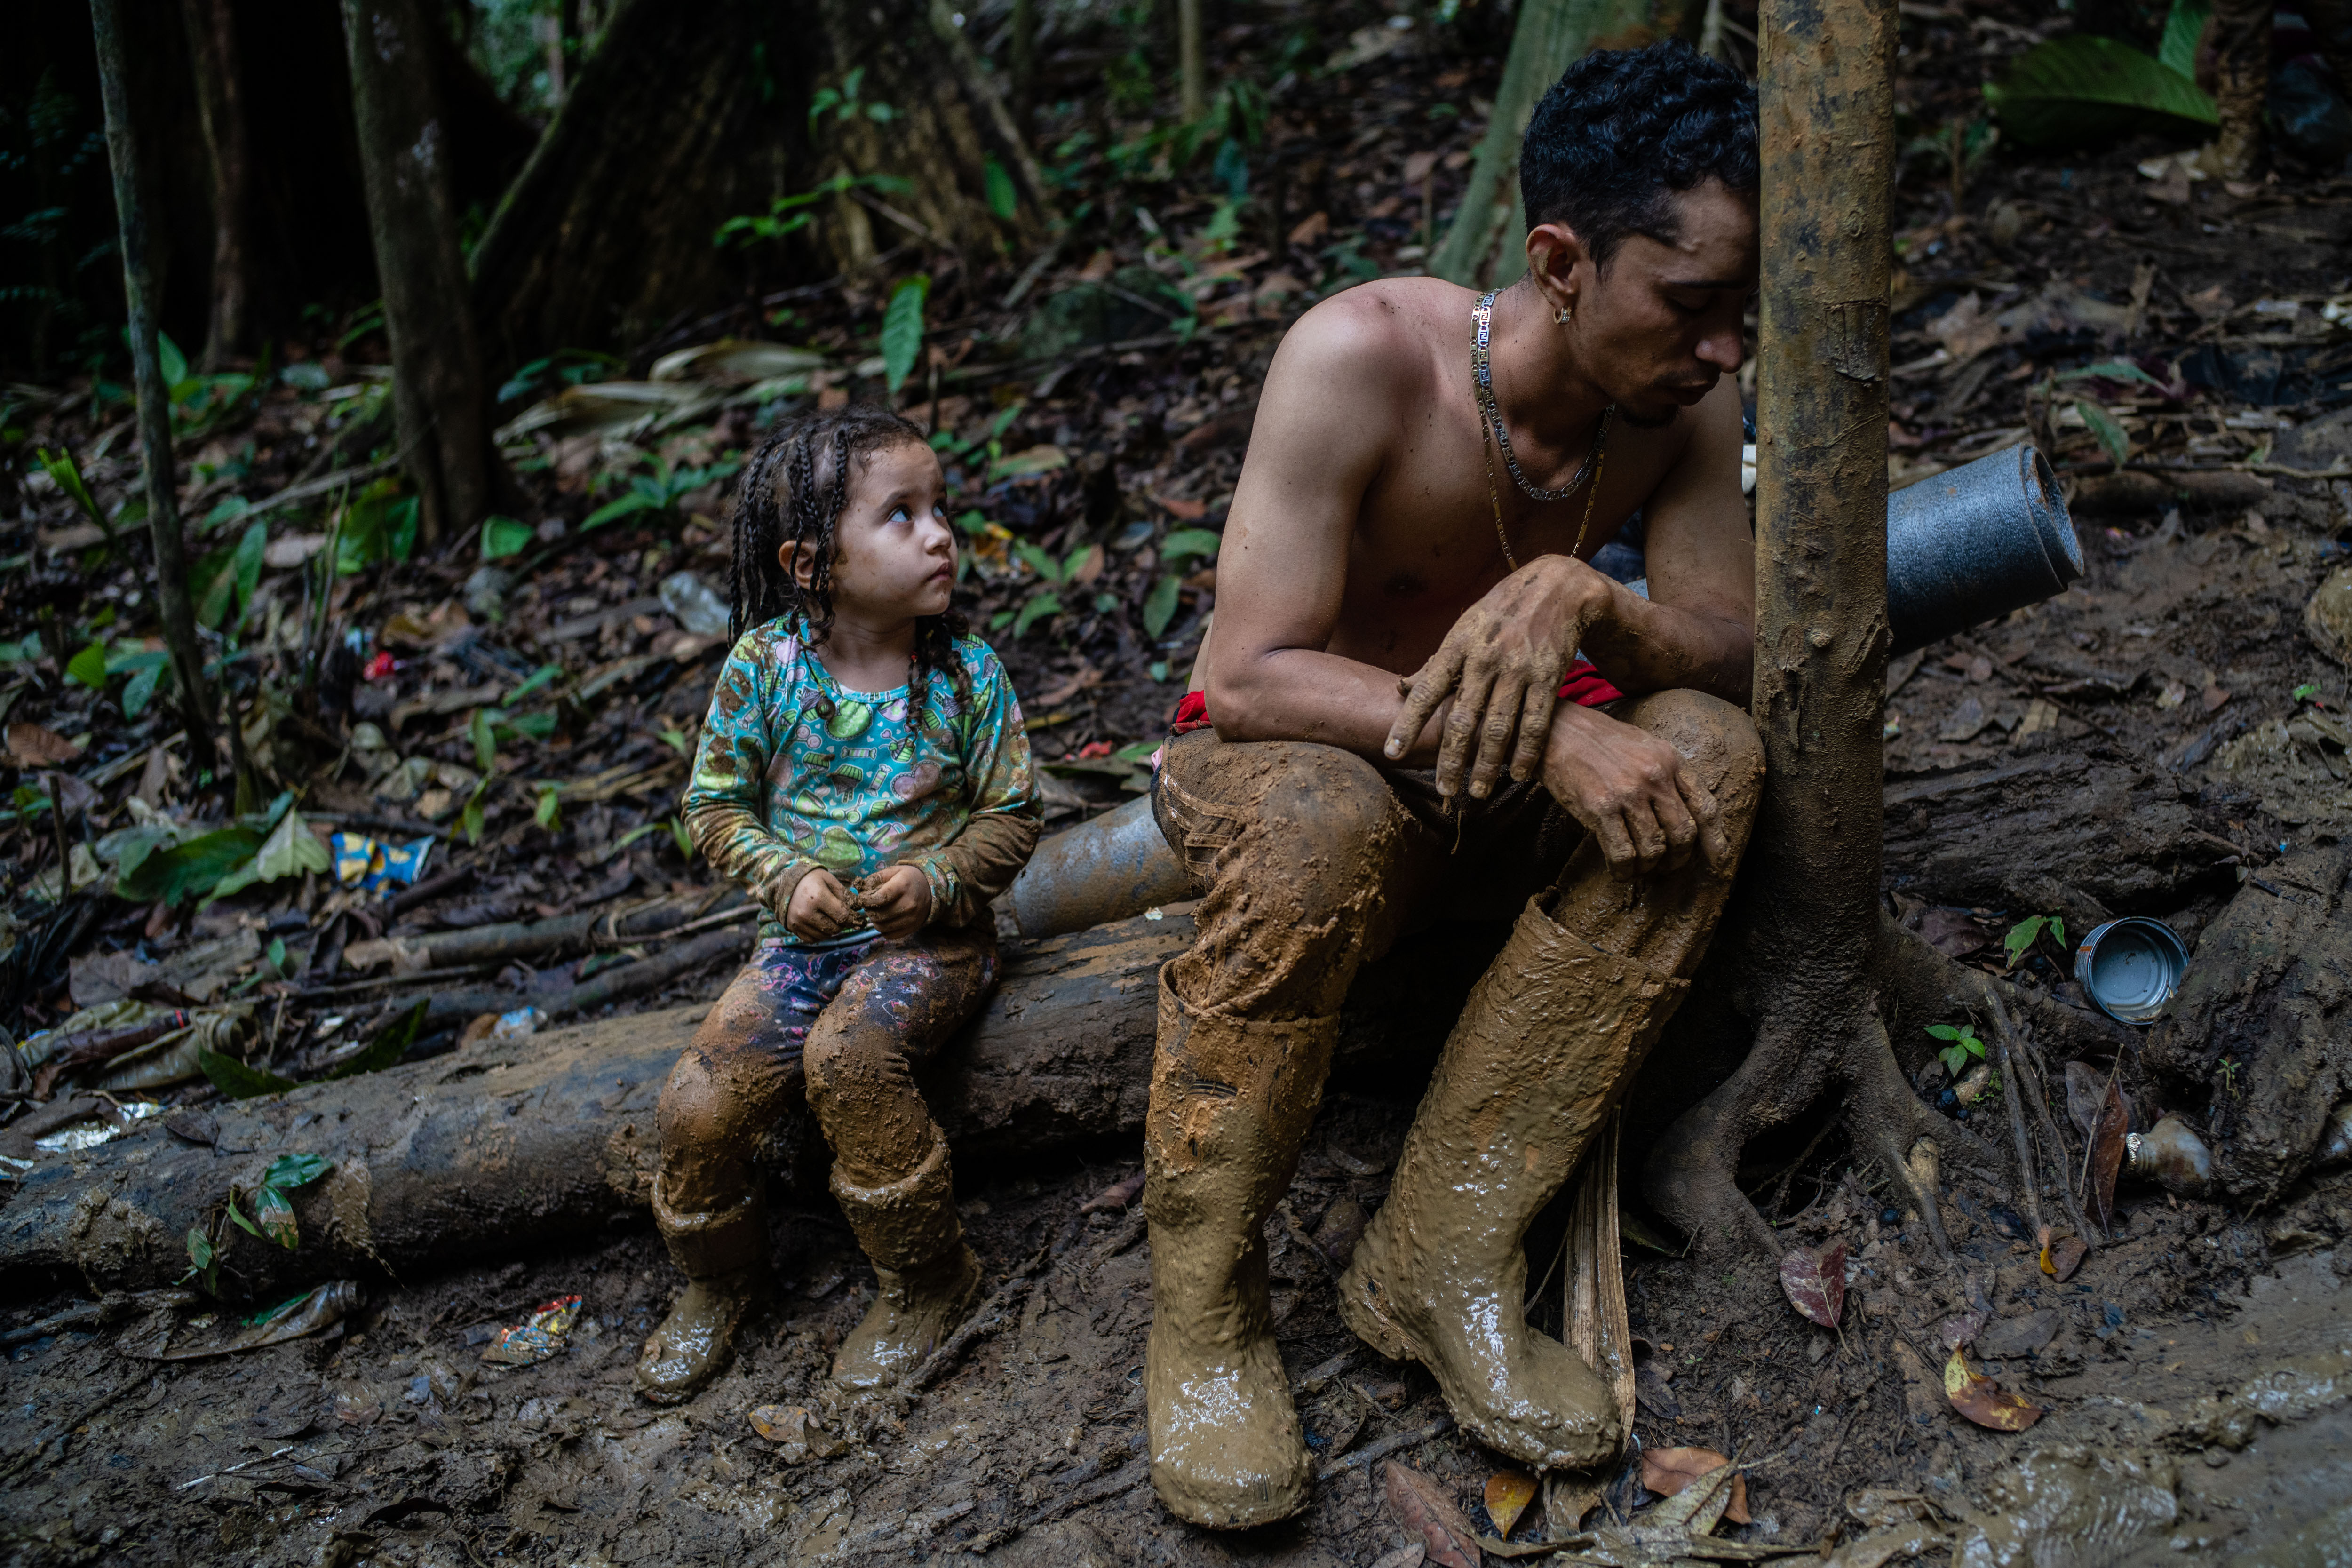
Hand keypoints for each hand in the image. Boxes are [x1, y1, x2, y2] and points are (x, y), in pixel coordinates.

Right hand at [784, 868, 854, 940]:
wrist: (784, 881)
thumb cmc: (811, 878)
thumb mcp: (829, 880)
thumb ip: (845, 895)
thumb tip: (858, 908)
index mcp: (818, 897)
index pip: (843, 915)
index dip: (854, 919)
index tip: (860, 919)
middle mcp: (807, 912)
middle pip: (835, 928)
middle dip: (843, 924)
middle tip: (844, 918)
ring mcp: (798, 922)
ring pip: (825, 935)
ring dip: (832, 930)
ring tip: (832, 919)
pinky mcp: (793, 928)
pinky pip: (813, 939)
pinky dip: (821, 935)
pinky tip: (822, 924)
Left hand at [855, 864, 932, 940]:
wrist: (930, 890)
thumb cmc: (907, 879)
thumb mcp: (894, 871)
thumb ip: (876, 878)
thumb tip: (860, 889)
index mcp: (903, 886)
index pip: (880, 898)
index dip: (867, 900)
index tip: (862, 899)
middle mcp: (909, 904)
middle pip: (879, 914)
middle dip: (869, 911)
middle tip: (869, 905)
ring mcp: (911, 918)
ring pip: (881, 927)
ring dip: (874, 921)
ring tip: (876, 912)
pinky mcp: (911, 928)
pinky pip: (889, 935)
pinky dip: (883, 929)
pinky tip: (885, 920)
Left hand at [1384, 556, 1613, 799]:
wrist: (1556, 586)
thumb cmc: (1500, 611)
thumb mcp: (1463, 628)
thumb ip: (1435, 663)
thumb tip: (1401, 689)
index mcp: (1458, 645)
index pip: (1426, 689)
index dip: (1407, 723)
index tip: (1391, 754)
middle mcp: (1485, 657)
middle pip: (1463, 717)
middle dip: (1451, 758)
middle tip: (1443, 789)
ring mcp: (1518, 667)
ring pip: (1499, 725)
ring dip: (1487, 763)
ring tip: (1477, 792)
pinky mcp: (1549, 676)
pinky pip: (1536, 721)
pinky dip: (1527, 751)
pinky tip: (1519, 774)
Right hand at [1540, 702, 1731, 879]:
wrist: (1556, 731)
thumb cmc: (1598, 741)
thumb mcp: (1644, 746)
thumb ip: (1666, 774)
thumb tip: (1680, 813)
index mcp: (1670, 759)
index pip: (1704, 806)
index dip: (1715, 839)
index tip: (1718, 860)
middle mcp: (1654, 776)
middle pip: (1683, 834)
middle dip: (1678, 859)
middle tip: (1666, 867)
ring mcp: (1628, 793)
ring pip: (1654, 849)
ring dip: (1649, 868)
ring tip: (1640, 869)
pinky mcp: (1600, 808)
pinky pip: (1624, 854)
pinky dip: (1625, 871)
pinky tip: (1620, 871)